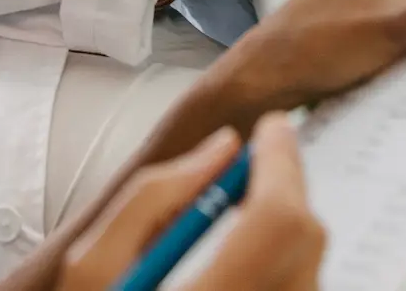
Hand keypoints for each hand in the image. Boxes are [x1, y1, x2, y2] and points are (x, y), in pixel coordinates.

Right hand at [56, 116, 322, 290]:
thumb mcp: (94, 267)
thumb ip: (153, 197)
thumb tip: (221, 150)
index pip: (278, 219)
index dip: (281, 164)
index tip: (271, 129)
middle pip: (305, 240)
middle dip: (284, 187)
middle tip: (252, 165)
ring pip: (311, 266)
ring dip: (284, 228)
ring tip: (236, 219)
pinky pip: (300, 288)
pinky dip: (282, 261)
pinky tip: (244, 259)